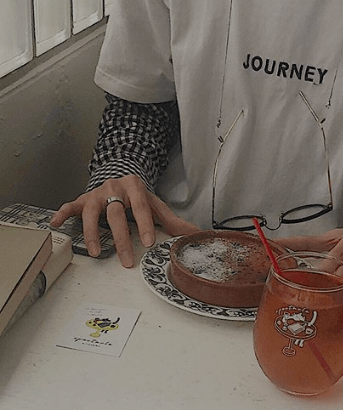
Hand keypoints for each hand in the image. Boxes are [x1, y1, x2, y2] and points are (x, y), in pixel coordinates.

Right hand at [50, 175, 199, 267]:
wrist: (120, 175)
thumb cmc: (138, 195)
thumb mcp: (155, 204)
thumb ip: (172, 220)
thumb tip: (194, 233)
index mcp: (135, 188)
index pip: (141, 208)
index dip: (144, 225)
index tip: (147, 243)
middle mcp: (115, 189)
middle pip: (116, 214)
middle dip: (121, 238)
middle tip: (125, 260)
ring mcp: (97, 193)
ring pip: (92, 212)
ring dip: (93, 233)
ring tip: (96, 252)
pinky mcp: (83, 199)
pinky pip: (71, 205)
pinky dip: (62, 213)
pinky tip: (56, 223)